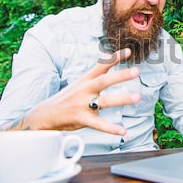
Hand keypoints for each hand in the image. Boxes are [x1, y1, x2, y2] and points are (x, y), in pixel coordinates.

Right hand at [22, 49, 140, 134]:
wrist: (46, 114)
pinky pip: (99, 124)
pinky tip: (123, 131)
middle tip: (136, 71)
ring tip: (137, 97)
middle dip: (120, 75)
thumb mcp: (81, 81)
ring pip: (105, 101)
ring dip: (122, 99)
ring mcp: (83, 105)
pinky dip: (111, 128)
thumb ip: (97, 70)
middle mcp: (85, 90)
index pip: (102, 66)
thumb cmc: (68, 97)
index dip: (115, 58)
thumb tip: (110, 56)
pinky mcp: (82, 119)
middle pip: (104, 81)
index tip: (129, 52)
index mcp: (86, 80)